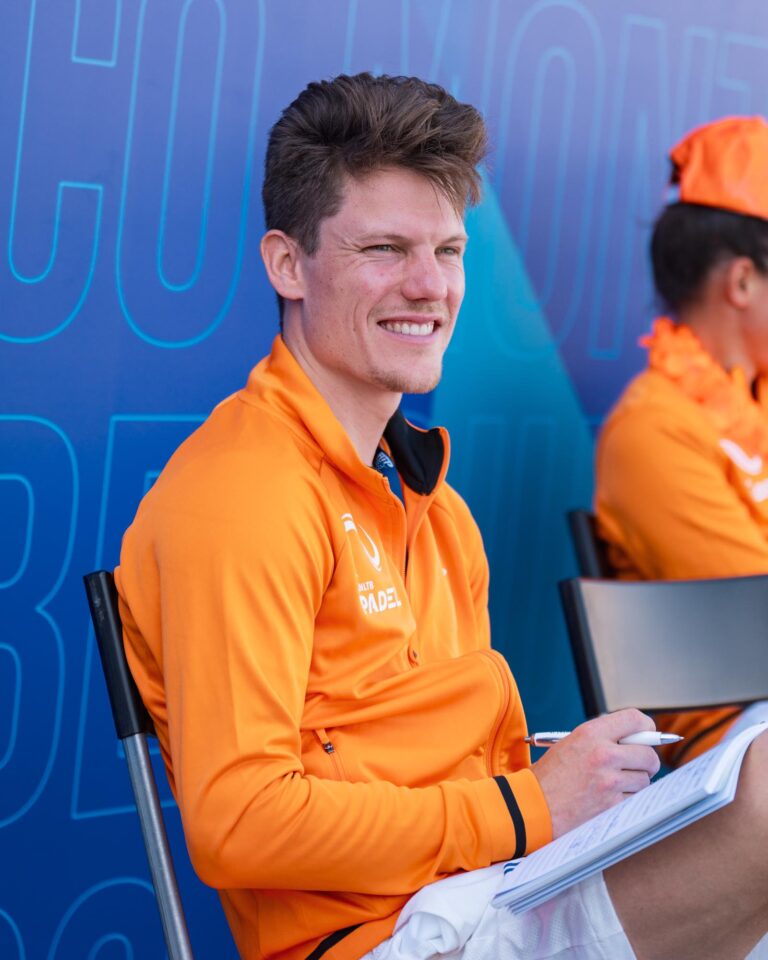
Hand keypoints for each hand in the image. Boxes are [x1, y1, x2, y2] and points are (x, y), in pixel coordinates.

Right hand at [531, 709, 661, 837]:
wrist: (534, 805)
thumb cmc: (551, 775)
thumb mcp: (572, 743)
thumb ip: (604, 738)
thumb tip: (639, 741)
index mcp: (591, 733)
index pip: (636, 720)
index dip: (646, 729)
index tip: (646, 736)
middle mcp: (603, 754)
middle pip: (648, 754)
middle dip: (646, 762)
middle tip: (637, 766)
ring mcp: (609, 781)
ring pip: (645, 780)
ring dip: (635, 783)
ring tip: (612, 784)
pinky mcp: (612, 805)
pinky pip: (635, 799)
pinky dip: (626, 800)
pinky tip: (607, 799)